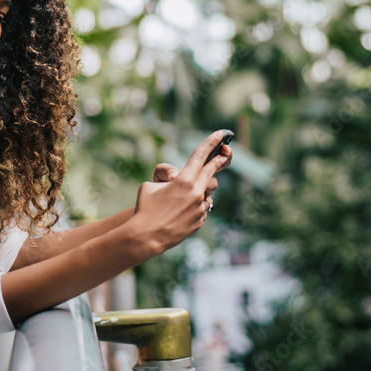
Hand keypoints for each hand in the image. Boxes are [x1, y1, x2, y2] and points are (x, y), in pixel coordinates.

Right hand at [131, 130, 232, 255]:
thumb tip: (179, 179)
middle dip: (220, 158)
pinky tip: (180, 211)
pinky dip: (195, 205)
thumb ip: (168, 177)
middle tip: (226, 151)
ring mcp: (200, 208)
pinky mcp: (200, 221)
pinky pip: (202, 207)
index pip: (201, 155)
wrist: (145, 237)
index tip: (222, 133)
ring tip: (185, 193)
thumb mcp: (150, 185)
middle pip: (212, 170)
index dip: (212, 142)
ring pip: (208, 191)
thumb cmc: (144, 207)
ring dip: (201, 187)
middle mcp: (196, 192)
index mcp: (184, 180)